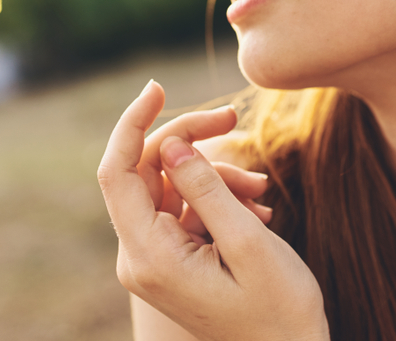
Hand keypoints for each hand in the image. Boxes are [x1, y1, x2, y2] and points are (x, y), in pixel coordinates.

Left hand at [98, 81, 329, 340]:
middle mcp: (141, 256)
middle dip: (189, 141)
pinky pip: (187, 208)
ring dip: (215, 174)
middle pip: (146, 171)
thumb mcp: (249, 244)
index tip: (159, 86)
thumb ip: (206, 191)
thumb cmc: (278, 310)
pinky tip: (257, 207)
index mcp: (150, 257)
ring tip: (262, 189)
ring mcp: (156, 258)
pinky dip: (219, 197)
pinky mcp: (174, 258)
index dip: (133, 123)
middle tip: (233, 117)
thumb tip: (171, 145)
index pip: (117, 172)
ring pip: (171, 186)